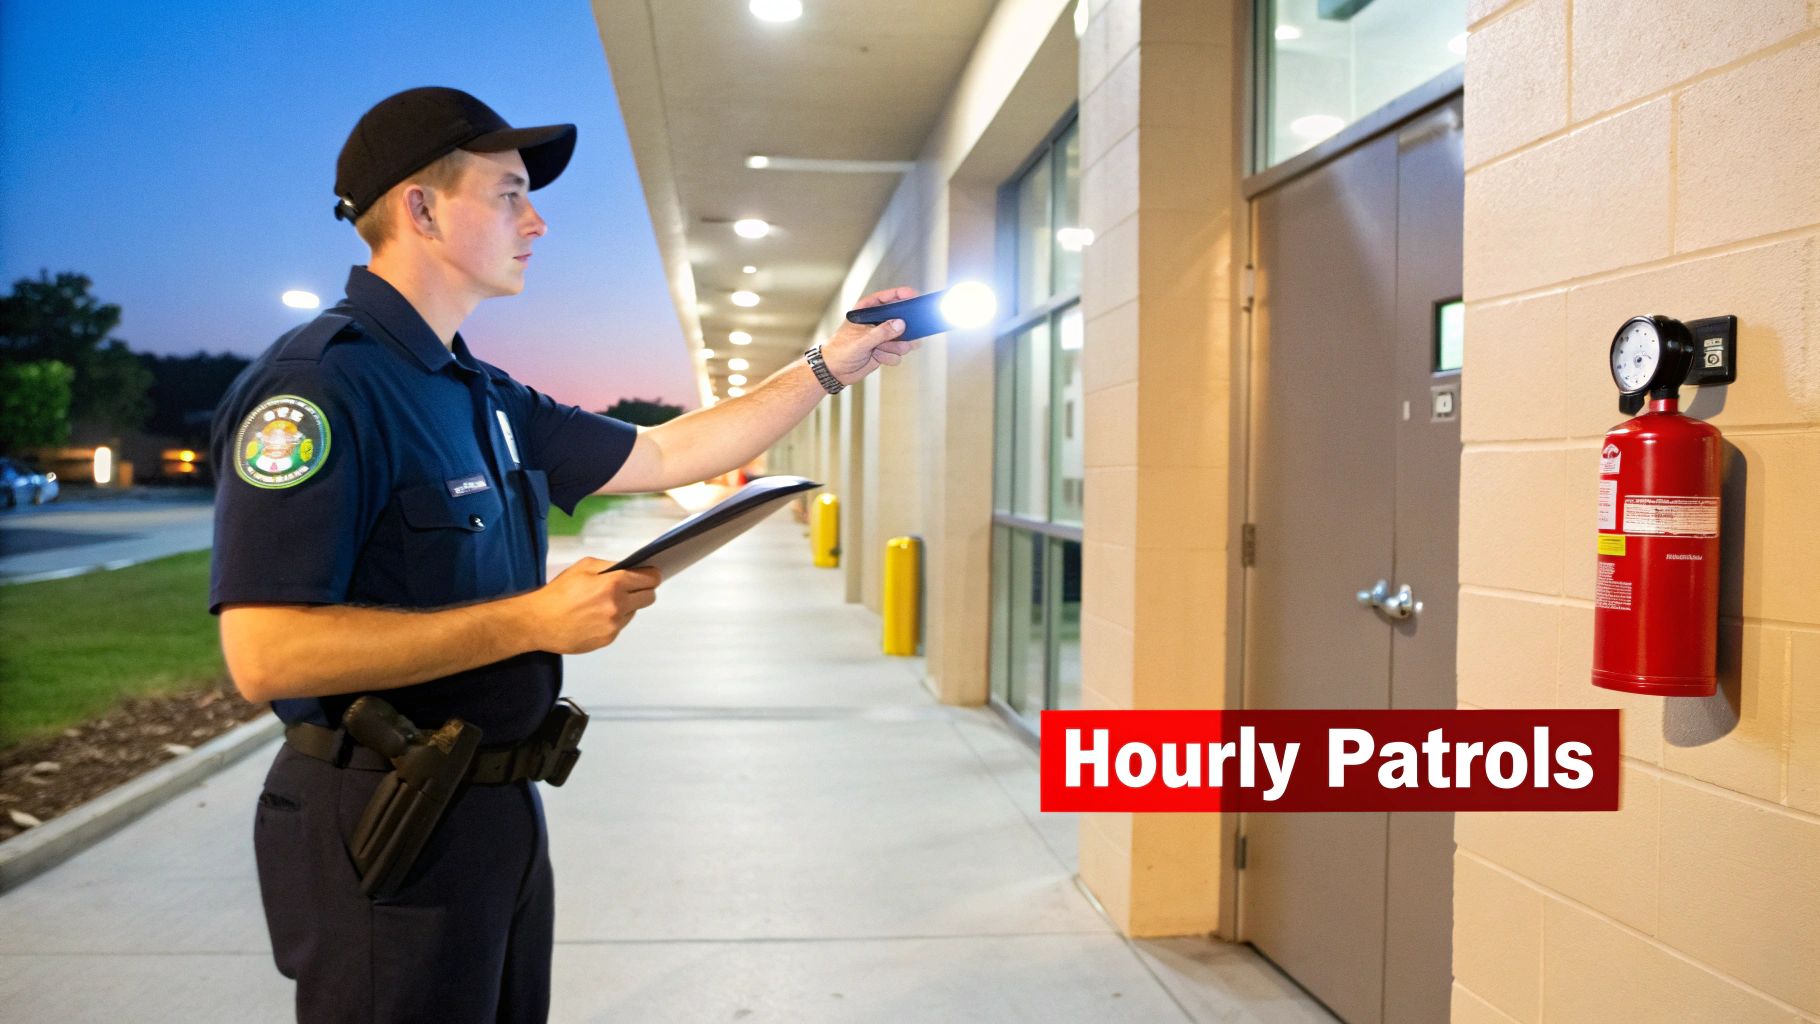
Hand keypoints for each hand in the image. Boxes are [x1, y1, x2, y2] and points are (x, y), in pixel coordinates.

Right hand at [525, 557, 661, 653]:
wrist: (539, 622)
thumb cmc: (558, 593)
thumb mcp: (583, 567)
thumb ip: (610, 566)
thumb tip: (630, 568)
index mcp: (613, 584)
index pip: (649, 579)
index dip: (652, 575)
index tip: (652, 574)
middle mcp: (617, 606)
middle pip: (649, 597)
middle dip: (645, 590)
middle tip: (634, 587)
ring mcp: (614, 625)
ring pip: (634, 612)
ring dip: (626, 606)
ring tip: (604, 602)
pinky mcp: (608, 639)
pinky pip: (620, 626)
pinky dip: (613, 619)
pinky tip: (596, 616)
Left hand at [821, 286, 923, 384]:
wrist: (834, 372)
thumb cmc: (839, 351)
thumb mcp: (860, 340)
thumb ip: (881, 332)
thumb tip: (900, 324)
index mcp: (865, 312)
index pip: (885, 298)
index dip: (900, 295)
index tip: (913, 295)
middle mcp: (875, 323)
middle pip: (898, 319)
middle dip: (904, 328)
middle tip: (910, 331)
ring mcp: (881, 338)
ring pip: (902, 339)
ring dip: (895, 347)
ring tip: (882, 350)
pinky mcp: (884, 351)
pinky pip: (897, 353)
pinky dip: (889, 357)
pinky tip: (878, 358)